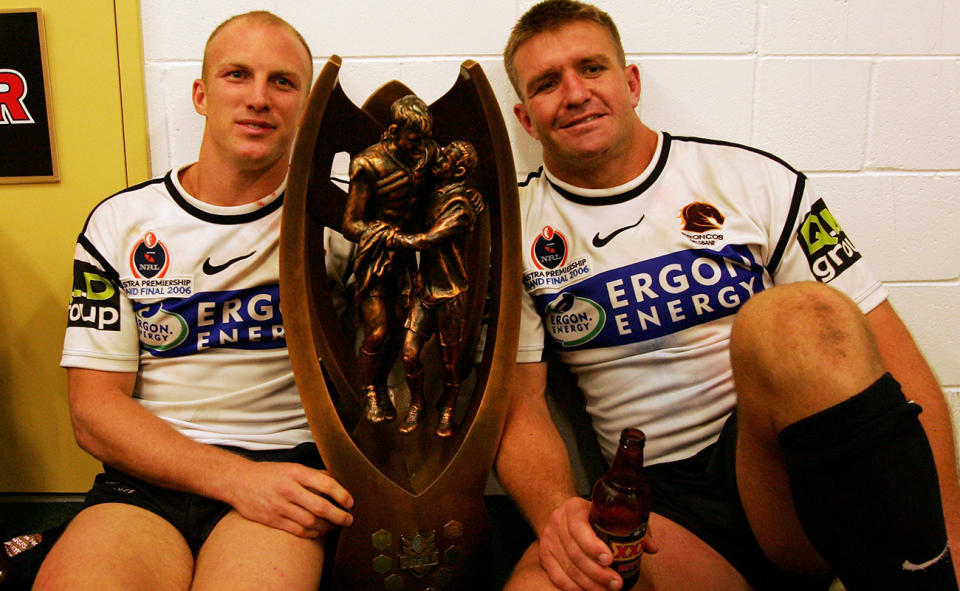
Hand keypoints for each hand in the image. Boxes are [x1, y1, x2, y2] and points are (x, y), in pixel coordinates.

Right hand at [226, 461, 353, 537]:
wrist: (238, 481)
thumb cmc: (270, 474)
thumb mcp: (292, 467)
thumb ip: (314, 475)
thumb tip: (338, 482)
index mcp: (296, 473)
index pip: (326, 484)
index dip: (342, 494)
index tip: (351, 502)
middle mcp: (288, 489)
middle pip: (320, 507)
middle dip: (339, 515)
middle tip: (349, 519)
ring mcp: (279, 506)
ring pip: (311, 521)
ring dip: (327, 526)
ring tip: (335, 525)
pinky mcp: (272, 520)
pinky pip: (298, 530)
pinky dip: (312, 533)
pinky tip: (319, 531)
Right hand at [538, 497, 657, 590]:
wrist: (562, 514)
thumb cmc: (591, 514)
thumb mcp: (609, 511)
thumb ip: (631, 525)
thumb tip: (652, 547)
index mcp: (573, 508)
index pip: (579, 528)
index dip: (593, 546)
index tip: (610, 559)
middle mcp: (557, 523)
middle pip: (575, 553)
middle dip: (598, 573)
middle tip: (616, 584)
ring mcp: (548, 540)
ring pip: (568, 568)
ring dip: (589, 583)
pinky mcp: (544, 555)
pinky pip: (557, 577)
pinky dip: (573, 588)